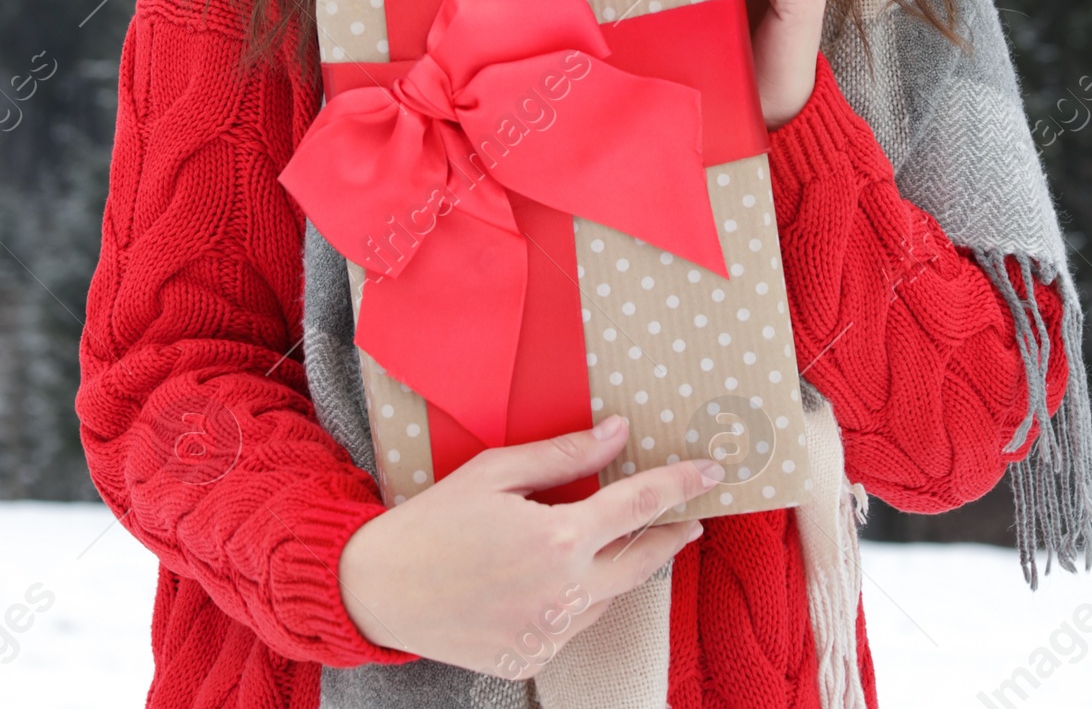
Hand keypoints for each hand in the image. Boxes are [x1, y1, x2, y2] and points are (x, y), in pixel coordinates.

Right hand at [337, 415, 719, 679]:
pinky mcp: (532, 659)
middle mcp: (565, 594)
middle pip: (642, 560)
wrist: (380, 591)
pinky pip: (574, 624)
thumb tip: (617, 432)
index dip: (681, 485)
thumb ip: (564, 455)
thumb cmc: (434, 520)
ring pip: (609, 596)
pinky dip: (580, 597)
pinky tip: (563, 576)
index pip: (640, 504)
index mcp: (559, 539)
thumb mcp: (496, 471)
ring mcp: (551, 634)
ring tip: (627, 540)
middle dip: (671, 534)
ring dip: (622, 566)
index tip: (711, 470)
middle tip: (691, 517)